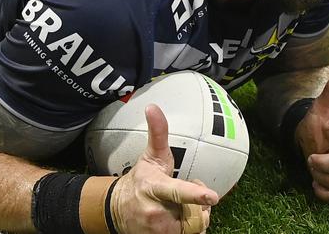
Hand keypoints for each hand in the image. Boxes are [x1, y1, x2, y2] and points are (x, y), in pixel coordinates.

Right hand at [110, 104, 218, 233]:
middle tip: (188, 194)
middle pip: (195, 213)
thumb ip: (158, 133)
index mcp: (154, 188)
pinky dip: (189, 229)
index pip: (177, 191)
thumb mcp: (151, 156)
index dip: (195, 193)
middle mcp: (155, 212)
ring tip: (178, 209)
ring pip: (195, 228)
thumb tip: (152, 107)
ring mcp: (157, 231)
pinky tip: (177, 221)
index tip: (212, 196)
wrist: (116, 209)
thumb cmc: (141, 180)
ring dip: (194, 218)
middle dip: (198, 204)